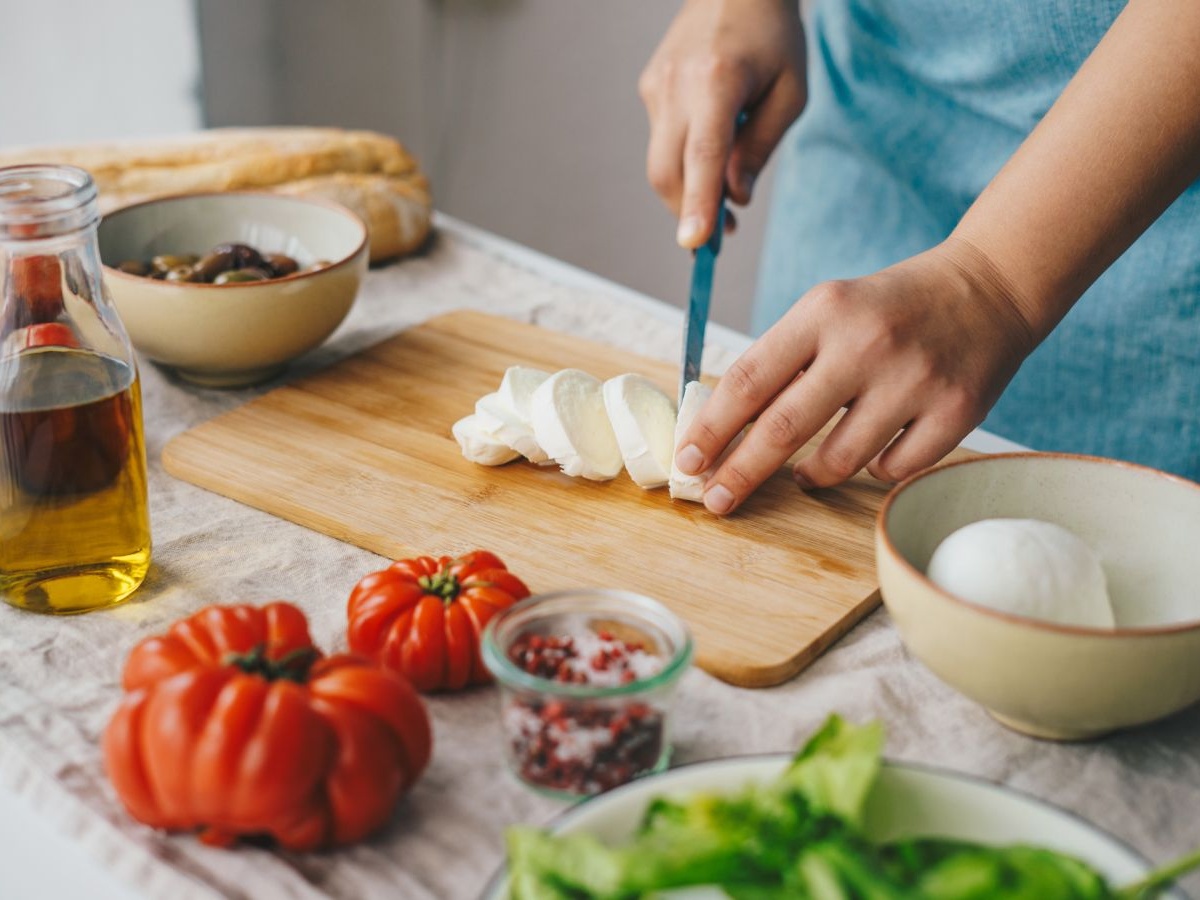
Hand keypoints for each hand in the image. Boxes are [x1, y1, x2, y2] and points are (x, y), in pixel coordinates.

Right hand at [639, 0, 805, 247]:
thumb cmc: (773, 36)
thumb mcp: (789, 94)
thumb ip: (760, 149)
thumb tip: (734, 199)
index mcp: (717, 81)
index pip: (701, 155)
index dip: (697, 204)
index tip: (694, 244)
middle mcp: (676, 85)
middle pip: (667, 172)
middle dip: (687, 211)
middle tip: (717, 238)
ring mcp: (655, 86)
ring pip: (661, 162)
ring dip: (687, 189)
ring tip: (722, 195)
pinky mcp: (648, 88)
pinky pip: (662, 141)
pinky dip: (683, 160)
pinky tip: (710, 143)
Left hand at [674, 240, 1037, 513]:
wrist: (988, 288)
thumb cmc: (888, 309)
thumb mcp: (828, 311)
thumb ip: (781, 361)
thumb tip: (720, 428)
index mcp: (823, 312)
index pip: (748, 380)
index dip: (710, 429)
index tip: (685, 461)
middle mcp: (867, 344)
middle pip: (783, 428)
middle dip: (740, 473)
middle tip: (715, 500)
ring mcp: (915, 379)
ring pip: (838, 461)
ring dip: (809, 476)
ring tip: (801, 473)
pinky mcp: (956, 411)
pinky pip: (891, 469)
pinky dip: (872, 469)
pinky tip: (872, 449)